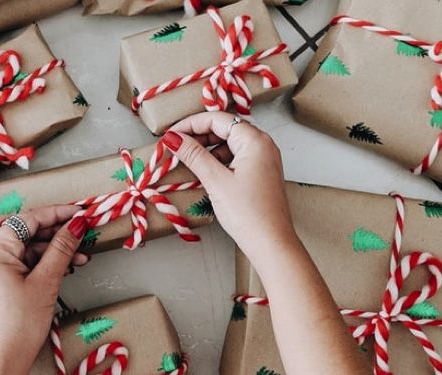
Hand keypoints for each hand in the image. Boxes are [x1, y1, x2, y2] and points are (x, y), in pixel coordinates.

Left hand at [0, 206, 89, 373]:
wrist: (4, 359)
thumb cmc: (17, 326)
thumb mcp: (46, 281)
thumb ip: (62, 249)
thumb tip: (76, 225)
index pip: (29, 219)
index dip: (57, 213)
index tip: (79, 212)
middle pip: (30, 232)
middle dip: (60, 233)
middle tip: (84, 231)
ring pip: (32, 248)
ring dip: (57, 250)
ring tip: (82, 255)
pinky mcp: (4, 281)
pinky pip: (28, 263)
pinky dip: (48, 263)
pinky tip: (68, 266)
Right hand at [162, 112, 295, 252]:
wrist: (271, 243)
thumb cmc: (248, 213)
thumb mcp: (216, 181)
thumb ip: (193, 155)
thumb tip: (173, 138)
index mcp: (255, 140)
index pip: (218, 119)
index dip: (191, 124)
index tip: (170, 134)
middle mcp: (262, 144)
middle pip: (224, 128)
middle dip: (198, 136)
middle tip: (175, 147)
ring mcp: (263, 159)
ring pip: (229, 143)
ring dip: (207, 149)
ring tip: (186, 160)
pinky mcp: (260, 173)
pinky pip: (235, 157)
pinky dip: (218, 160)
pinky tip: (204, 171)